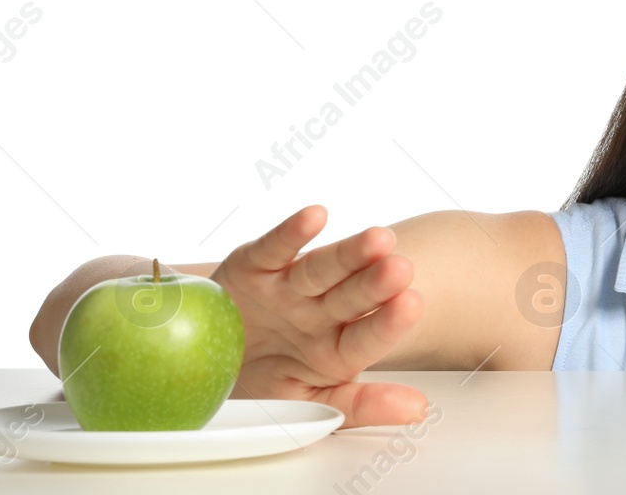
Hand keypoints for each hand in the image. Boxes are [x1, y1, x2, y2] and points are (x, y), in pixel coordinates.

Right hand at [204, 205, 426, 427]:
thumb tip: (418, 409)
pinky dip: (291, 233)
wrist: (207, 362)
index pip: (367, 336)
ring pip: (321, 269)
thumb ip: (362, 406)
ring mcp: (289, 289)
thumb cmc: (264, 383)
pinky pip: (274, 249)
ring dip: (348, 253)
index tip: (412, 305)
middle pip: (352, 295)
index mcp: (338, 349)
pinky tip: (316, 217)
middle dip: (376, 282)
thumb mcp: (309, 406)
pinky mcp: (255, 266)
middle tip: (402, 268)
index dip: (388, 322)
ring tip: (378, 239)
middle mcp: (320, 313)